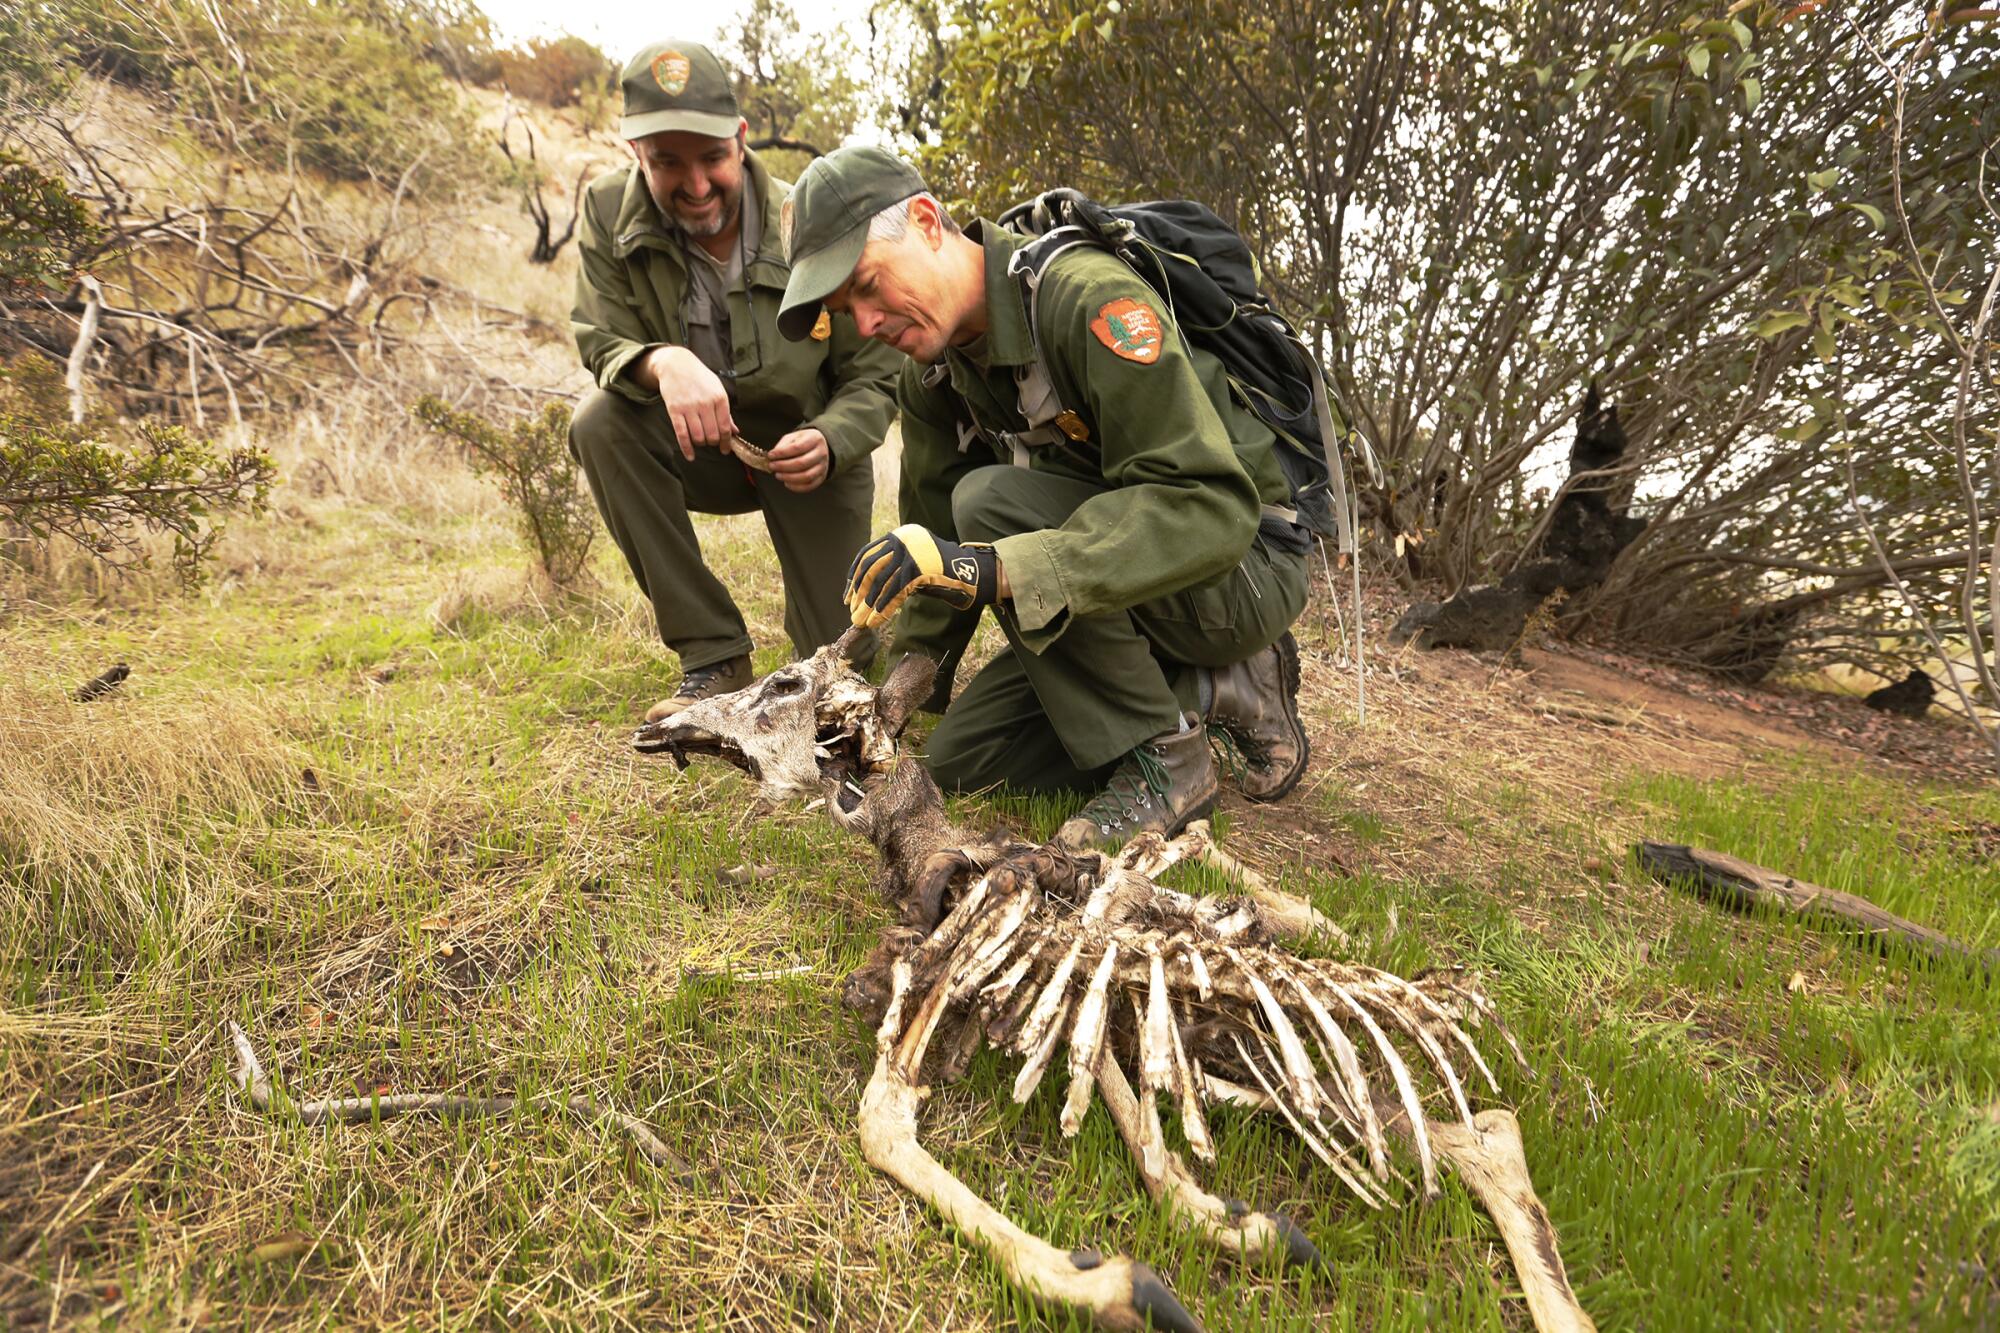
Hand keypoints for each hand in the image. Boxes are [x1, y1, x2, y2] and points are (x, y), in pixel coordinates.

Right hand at [637, 345, 734, 458]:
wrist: (676, 364)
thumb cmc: (700, 378)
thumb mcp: (717, 390)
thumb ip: (726, 412)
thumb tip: (735, 432)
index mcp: (719, 398)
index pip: (725, 428)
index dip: (726, 442)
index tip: (725, 450)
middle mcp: (705, 403)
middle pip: (712, 435)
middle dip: (713, 443)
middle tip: (711, 441)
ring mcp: (689, 407)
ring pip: (698, 437)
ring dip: (700, 443)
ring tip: (700, 440)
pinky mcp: (674, 410)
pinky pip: (681, 434)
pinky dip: (687, 448)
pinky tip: (690, 456)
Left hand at [766, 428, 829, 492]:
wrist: (818, 447)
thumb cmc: (803, 442)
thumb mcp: (793, 437)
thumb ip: (783, 445)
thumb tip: (773, 456)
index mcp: (815, 439)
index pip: (797, 447)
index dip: (782, 453)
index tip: (770, 455)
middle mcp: (821, 453)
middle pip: (802, 463)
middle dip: (783, 466)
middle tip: (772, 466)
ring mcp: (823, 466)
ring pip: (806, 476)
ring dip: (789, 477)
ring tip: (778, 475)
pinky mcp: (821, 477)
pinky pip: (809, 486)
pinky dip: (796, 487)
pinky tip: (787, 483)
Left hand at [844, 524, 1000, 628]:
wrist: (970, 573)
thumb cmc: (941, 572)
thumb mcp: (913, 563)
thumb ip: (892, 568)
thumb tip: (863, 590)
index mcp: (899, 535)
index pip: (867, 555)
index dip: (854, 577)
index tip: (848, 596)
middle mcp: (903, 540)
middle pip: (872, 569)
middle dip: (859, 593)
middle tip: (852, 612)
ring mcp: (912, 553)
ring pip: (881, 583)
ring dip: (868, 606)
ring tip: (861, 621)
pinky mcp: (919, 568)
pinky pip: (895, 592)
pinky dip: (883, 608)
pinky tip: (876, 620)